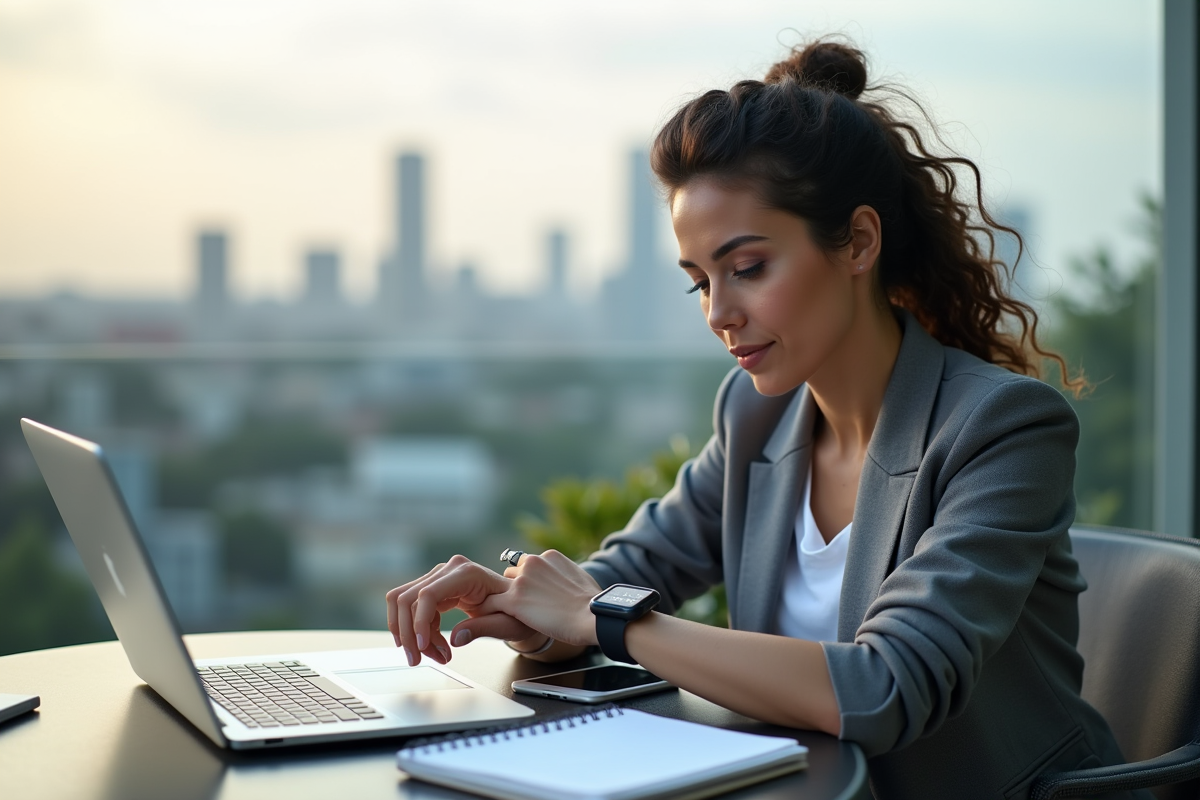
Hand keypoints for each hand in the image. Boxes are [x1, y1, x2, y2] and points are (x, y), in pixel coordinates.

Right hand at [385, 555, 533, 665]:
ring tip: (427, 655)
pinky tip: (431, 646)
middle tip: (418, 659)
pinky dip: (415, 630)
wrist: (517, 604)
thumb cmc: (516, 612)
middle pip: (407, 599)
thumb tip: (456, 638)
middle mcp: (449, 569)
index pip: (428, 594)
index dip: (419, 621)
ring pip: (403, 603)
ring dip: (407, 633)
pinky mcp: (434, 587)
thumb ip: (483, 628)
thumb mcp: (506, 624)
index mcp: (467, 574)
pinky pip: (411, 608)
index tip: (422, 647)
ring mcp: (439, 576)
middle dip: (408, 633)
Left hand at [476, 550, 601, 647]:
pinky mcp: (514, 600)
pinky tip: (491, 618)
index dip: (529, 580)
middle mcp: (533, 563)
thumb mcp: (578, 576)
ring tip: (510, 614)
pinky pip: (490, 603)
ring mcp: (522, 581)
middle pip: (511, 572)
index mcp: (549, 556)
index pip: (529, 563)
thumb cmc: (591, 602)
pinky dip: (488, 610)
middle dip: (516, 587)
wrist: (592, 616)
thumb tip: (564, 580)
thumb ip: (563, 573)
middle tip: (524, 604)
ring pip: (499, 586)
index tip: (532, 592)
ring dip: (504, 598)